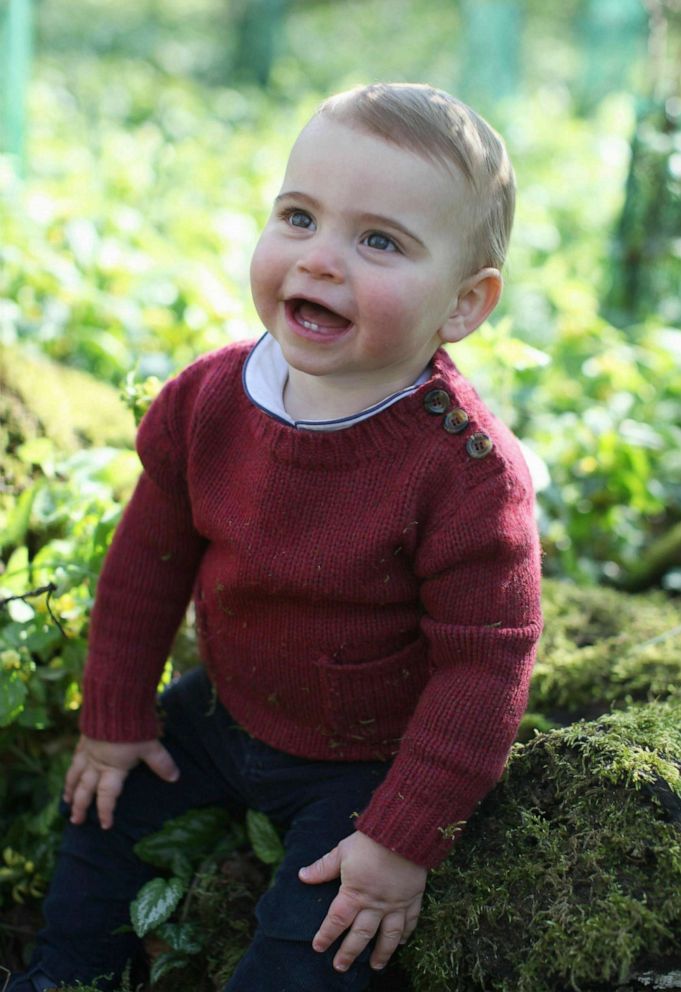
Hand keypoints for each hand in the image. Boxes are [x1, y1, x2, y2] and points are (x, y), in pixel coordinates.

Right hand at [63, 734, 179, 828]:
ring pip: (75, 774)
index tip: (105, 825)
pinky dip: (72, 766)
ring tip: (66, 800)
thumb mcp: (150, 746)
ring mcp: (88, 750)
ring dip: (70, 788)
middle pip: (85, 789)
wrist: (114, 702)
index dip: (105, 811)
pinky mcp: (85, 737)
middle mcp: (97, 762)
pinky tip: (72, 767)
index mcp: (112, 768)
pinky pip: (75, 756)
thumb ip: (161, 763)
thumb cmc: (133, 726)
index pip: (107, 796)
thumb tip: (175, 778)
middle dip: (80, 806)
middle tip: (75, 821)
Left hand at [298, 830, 426, 972]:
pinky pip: (410, 921)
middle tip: (340, 967)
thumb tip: (302, 876)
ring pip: (388, 936)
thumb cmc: (370, 841)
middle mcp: (375, 904)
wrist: (402, 832)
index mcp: (355, 893)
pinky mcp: (412, 898)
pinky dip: (406, 934)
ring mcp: (395, 904)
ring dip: (381, 953)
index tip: (318, 947)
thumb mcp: (342, 851)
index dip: (326, 935)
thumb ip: (323, 867)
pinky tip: (402, 943)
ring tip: (375, 966)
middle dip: (349, 953)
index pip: (337, 921)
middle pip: (360, 935)